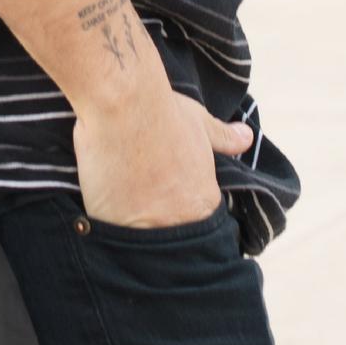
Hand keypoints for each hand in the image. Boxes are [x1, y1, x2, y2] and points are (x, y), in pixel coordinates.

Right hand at [72, 87, 252, 231]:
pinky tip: (99, 202)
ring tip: (117, 199)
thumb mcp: (199, 123)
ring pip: (135, 240)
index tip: (161, 192)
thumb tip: (246, 138)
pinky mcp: (108, 225)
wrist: (123, 104)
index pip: (195, 220)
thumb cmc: (163, 111)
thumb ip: (223, 138)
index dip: (176, 207)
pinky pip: (107, 234)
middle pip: (165, 233)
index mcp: (202, 201)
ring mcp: (141, 228)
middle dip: (154, 220)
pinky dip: (103, 223)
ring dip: (128, 226)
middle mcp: (177, 222)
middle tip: (136, 193)